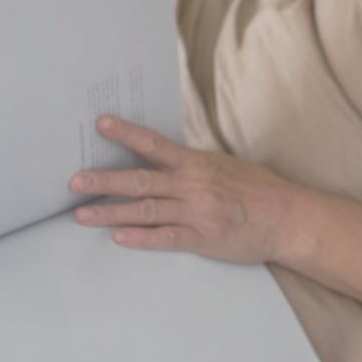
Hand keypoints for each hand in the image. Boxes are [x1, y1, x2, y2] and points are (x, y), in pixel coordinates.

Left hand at [69, 114, 299, 264]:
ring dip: (111, 212)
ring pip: (146, 210)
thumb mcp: (224, 166)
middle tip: (74, 181)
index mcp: (197, 163)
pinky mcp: (203, 238)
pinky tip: (119, 238)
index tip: (101, 123)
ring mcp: (197, 212)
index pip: (154, 144)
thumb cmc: (257, 190)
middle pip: (141, 179)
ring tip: (82, 214)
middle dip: (104, 180)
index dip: (127, 133)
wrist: (287, 217)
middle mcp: (193, 184)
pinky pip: (167, 237)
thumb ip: (191, 165)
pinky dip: (142, 237)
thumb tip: (160, 157)